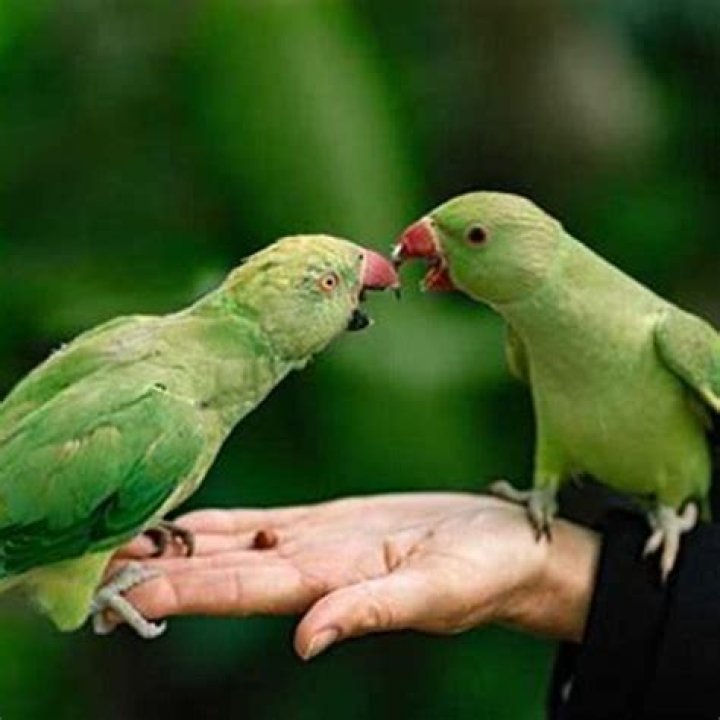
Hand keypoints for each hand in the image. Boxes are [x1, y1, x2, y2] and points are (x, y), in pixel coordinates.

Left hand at [116, 493, 599, 658]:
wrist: (507, 547)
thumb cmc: (485, 573)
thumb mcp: (436, 595)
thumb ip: (370, 613)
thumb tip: (306, 642)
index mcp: (329, 583)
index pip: (239, 589)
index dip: (180, 592)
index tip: (120, 595)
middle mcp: (310, 565)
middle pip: (220, 568)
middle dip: (158, 570)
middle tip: (90, 563)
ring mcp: (316, 542)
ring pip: (232, 543)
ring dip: (176, 546)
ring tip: (120, 541)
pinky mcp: (331, 521)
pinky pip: (262, 521)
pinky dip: (218, 523)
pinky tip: (184, 522)